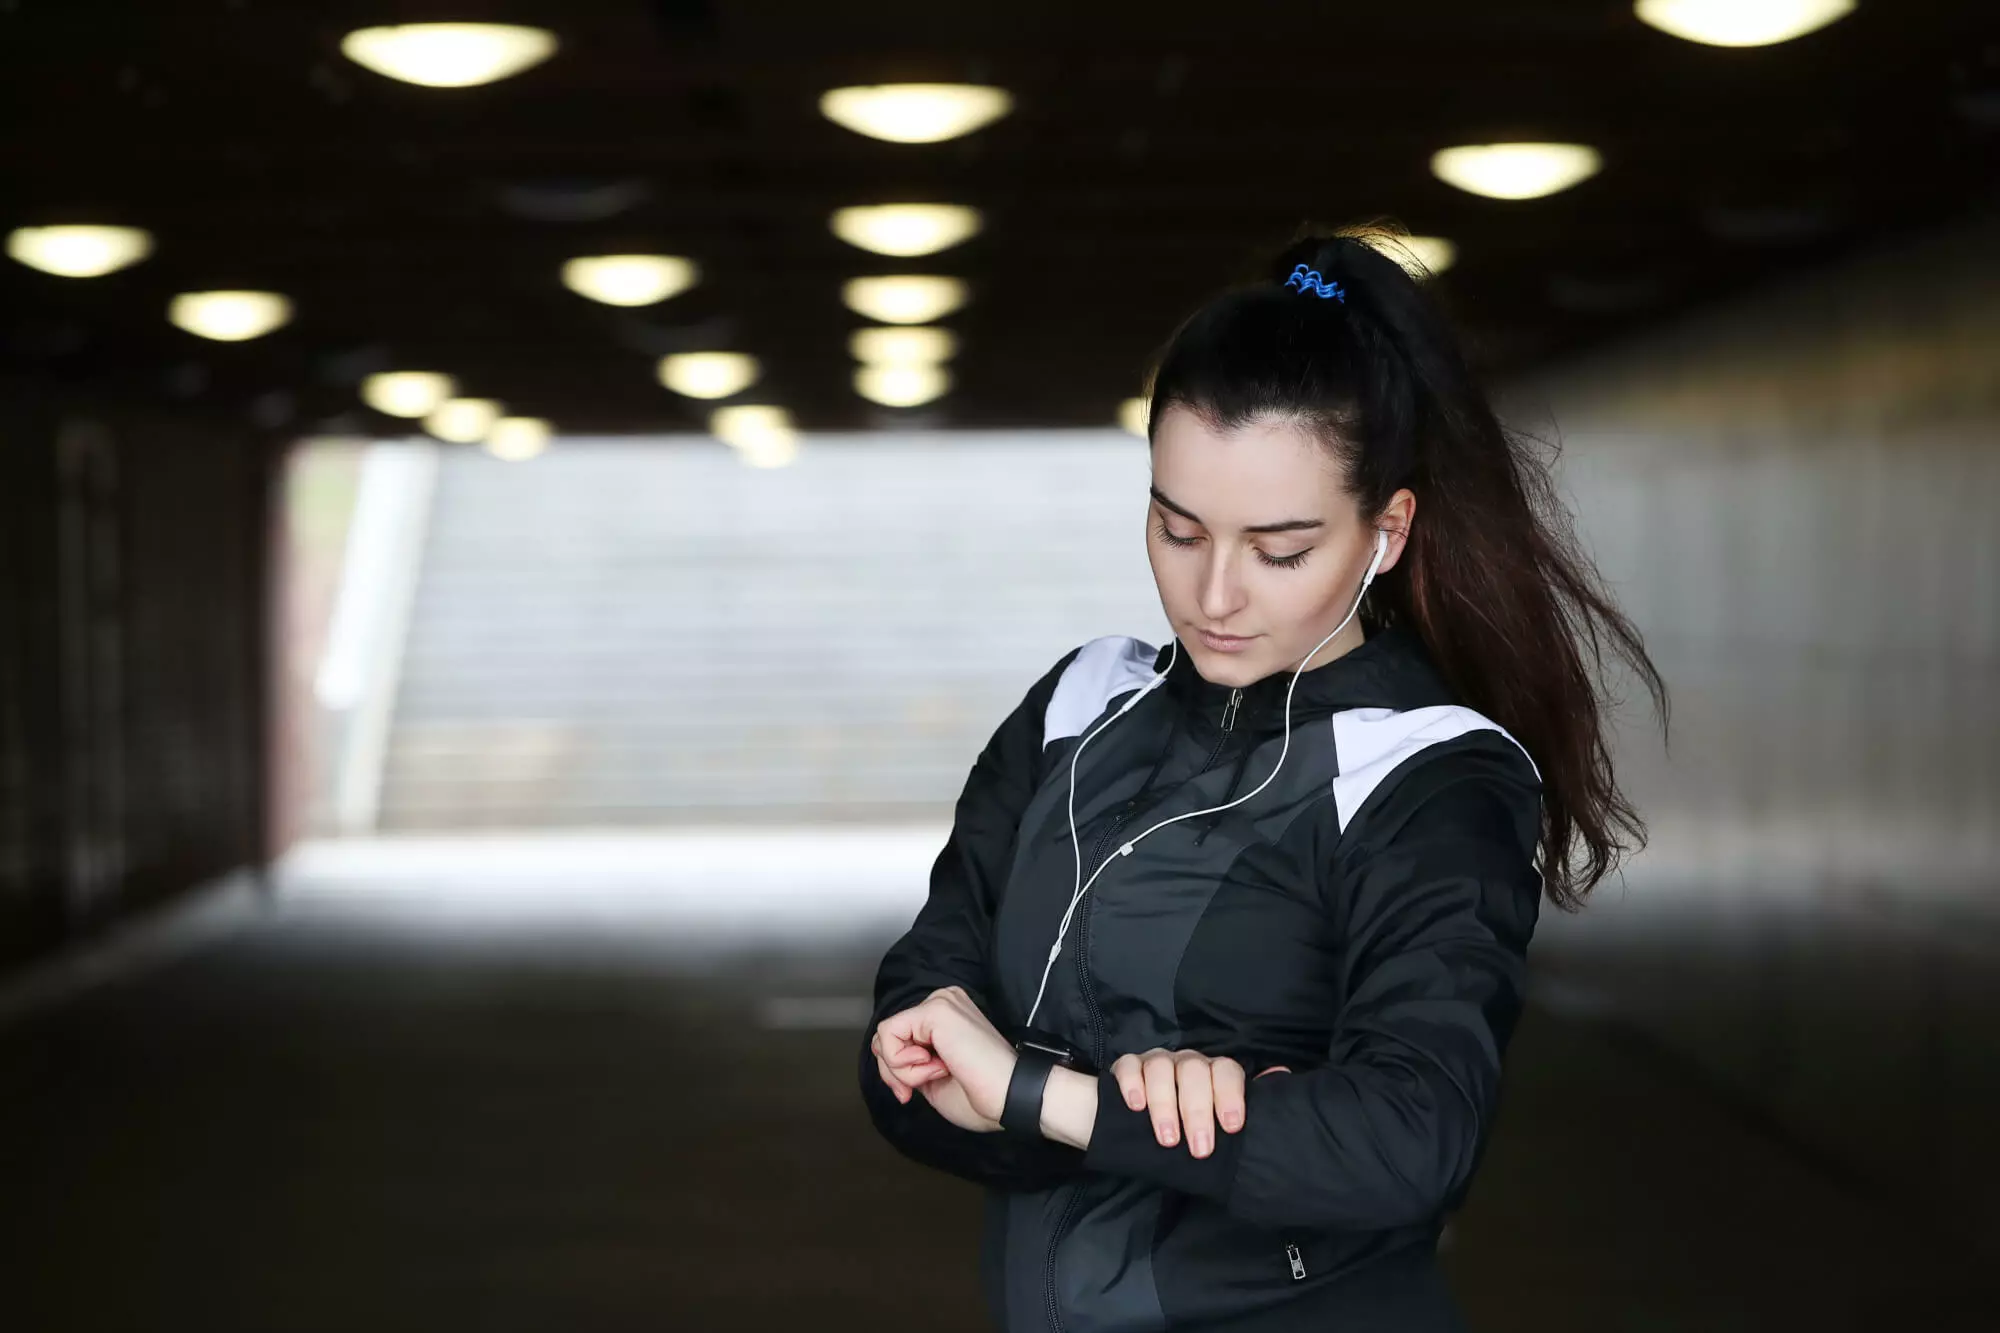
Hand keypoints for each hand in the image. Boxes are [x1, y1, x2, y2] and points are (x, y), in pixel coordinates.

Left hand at [872, 986, 1018, 1128]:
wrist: (1010, 1098)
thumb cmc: (983, 1096)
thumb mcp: (930, 1079)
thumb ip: (907, 1063)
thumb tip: (880, 1052)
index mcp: (947, 1017)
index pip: (898, 1036)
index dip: (895, 1070)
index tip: (911, 1092)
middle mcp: (943, 1002)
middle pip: (888, 1035)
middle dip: (893, 1071)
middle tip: (914, 1090)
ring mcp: (940, 1002)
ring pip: (886, 1035)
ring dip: (903, 1069)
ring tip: (938, 1074)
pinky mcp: (935, 1010)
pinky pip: (889, 1033)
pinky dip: (901, 1062)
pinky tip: (934, 1067)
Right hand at [1109, 1049, 1291, 1158]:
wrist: (1151, 1124)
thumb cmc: (1196, 1125)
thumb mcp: (1225, 1121)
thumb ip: (1249, 1103)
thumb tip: (1280, 1076)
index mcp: (1215, 1072)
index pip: (1227, 1071)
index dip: (1230, 1096)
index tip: (1232, 1127)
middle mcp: (1188, 1062)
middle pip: (1194, 1072)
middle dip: (1198, 1112)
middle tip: (1200, 1149)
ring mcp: (1157, 1062)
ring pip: (1161, 1068)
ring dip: (1165, 1104)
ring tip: (1168, 1140)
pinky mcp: (1128, 1066)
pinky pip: (1128, 1066)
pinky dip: (1132, 1084)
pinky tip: (1135, 1106)